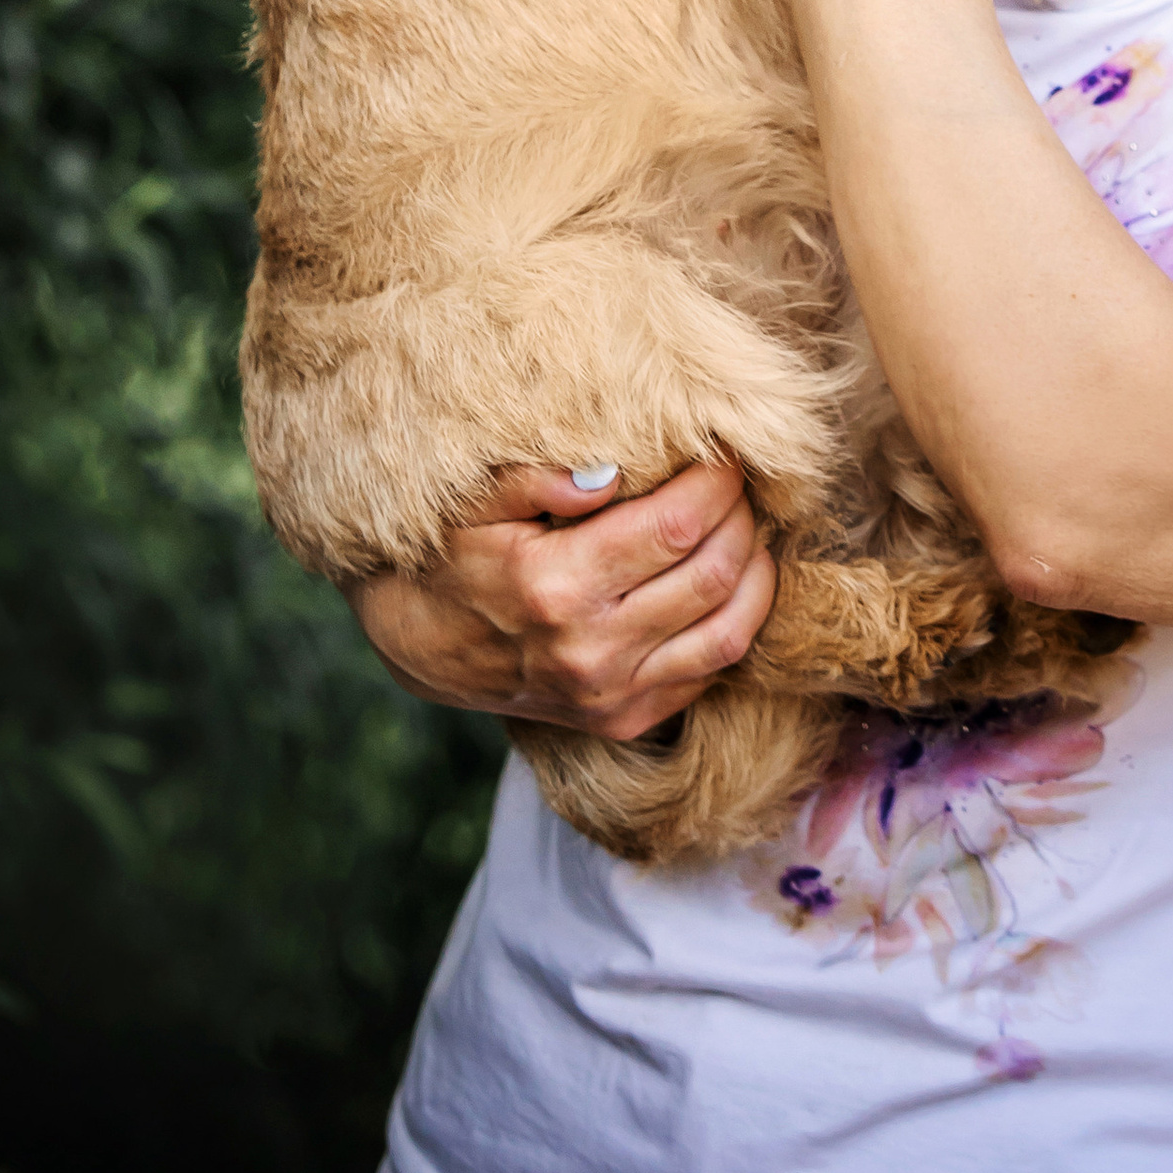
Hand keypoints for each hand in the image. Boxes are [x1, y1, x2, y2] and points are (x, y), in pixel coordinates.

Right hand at [347, 457, 773, 737]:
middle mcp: (591, 650)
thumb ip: (541, 478)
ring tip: (748, 527)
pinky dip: (736, 621)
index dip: (717, 482)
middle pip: (714, 572)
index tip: (726, 450)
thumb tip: (611, 471)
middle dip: (743, 516)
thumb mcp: (477, 502)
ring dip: (755, 570)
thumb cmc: (450, 556)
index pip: (677, 525)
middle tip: (740, 482)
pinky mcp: (622, 721)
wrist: (417, 645)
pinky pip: (708, 673)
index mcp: (556, 586)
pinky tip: (731, 581)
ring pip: (728, 631)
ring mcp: (610, 695)